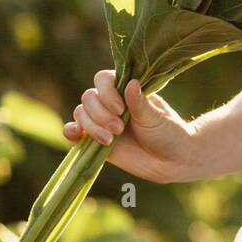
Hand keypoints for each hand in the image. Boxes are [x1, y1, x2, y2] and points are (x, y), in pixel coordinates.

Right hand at [64, 70, 195, 183]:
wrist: (171, 161)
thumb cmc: (168, 133)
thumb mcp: (155, 118)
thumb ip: (140, 103)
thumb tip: (131, 82)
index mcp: (126, 90)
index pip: (103, 79)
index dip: (107, 92)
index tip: (121, 109)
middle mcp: (111, 102)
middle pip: (89, 97)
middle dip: (100, 114)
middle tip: (119, 129)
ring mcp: (101, 121)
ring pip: (81, 113)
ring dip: (92, 126)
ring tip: (111, 140)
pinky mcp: (95, 140)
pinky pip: (74, 131)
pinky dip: (71, 131)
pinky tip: (76, 135)